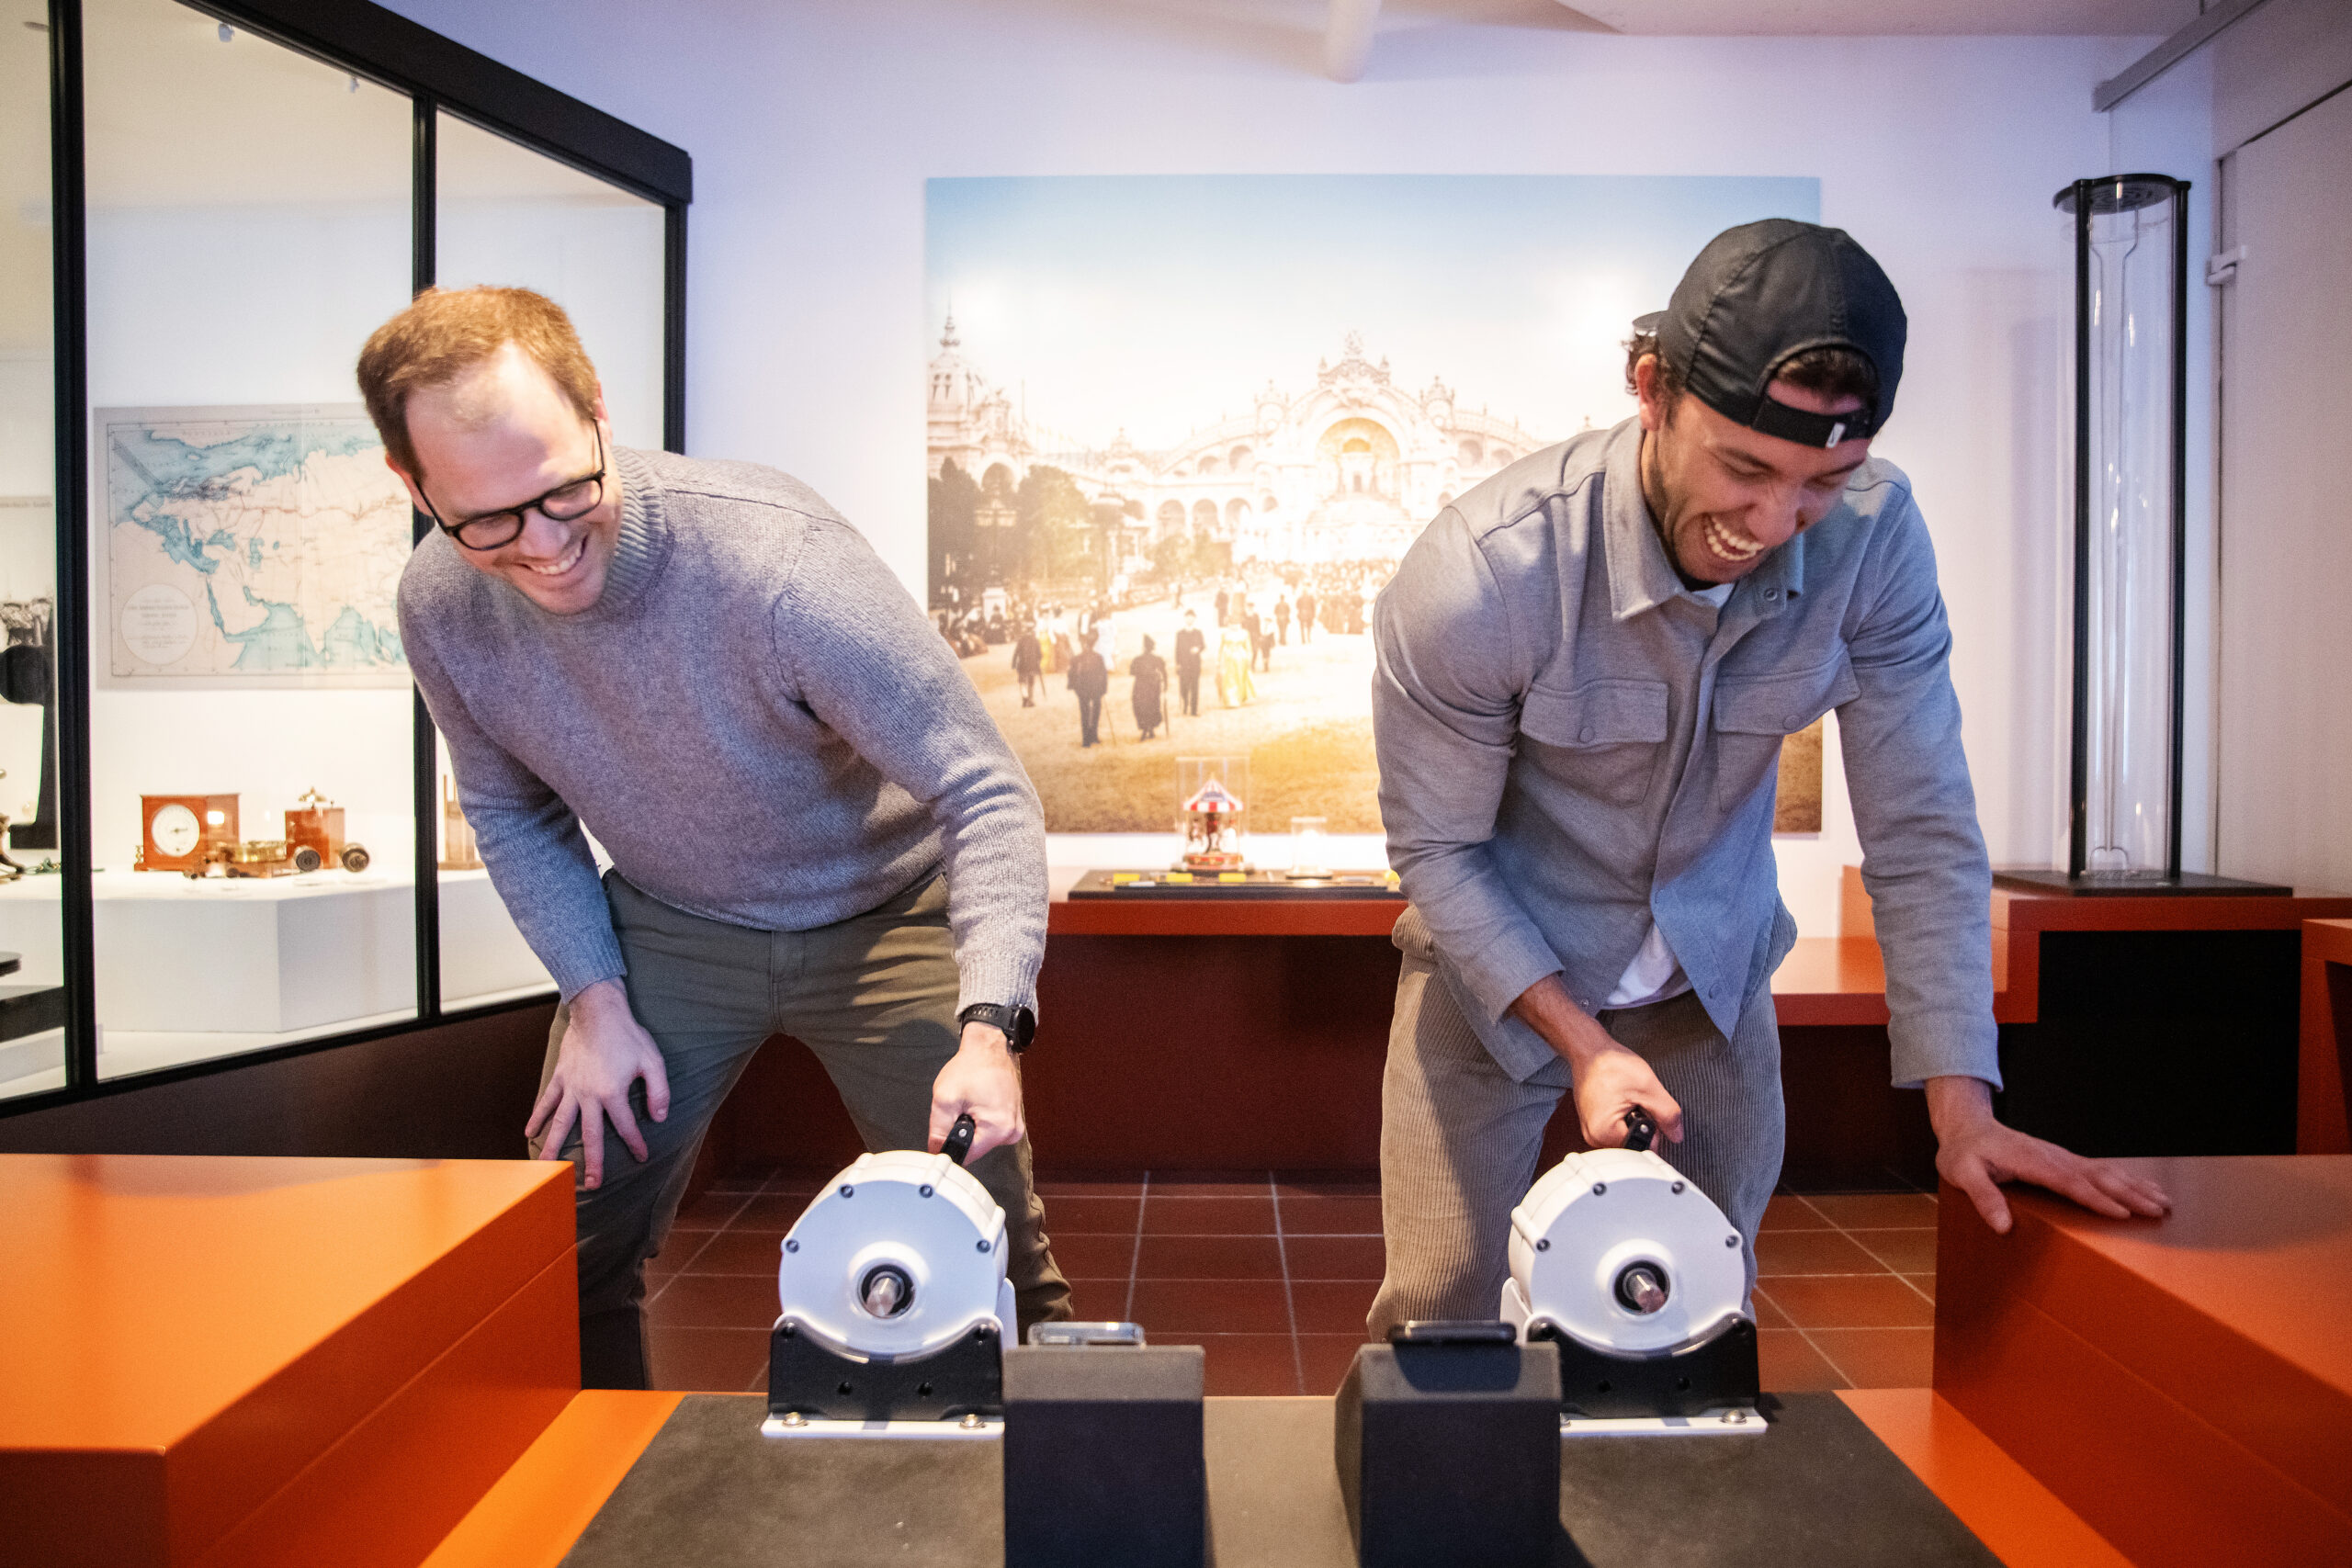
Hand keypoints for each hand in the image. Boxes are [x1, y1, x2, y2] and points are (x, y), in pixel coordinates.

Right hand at [525, 978, 669, 1190]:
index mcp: (612, 1093)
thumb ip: (658, 1091)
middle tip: (592, 1186)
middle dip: (593, 1162)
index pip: (626, 1126)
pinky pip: (546, 1101)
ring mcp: (570, 1088)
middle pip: (589, 1136)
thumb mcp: (653, 1061)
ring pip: (560, 1124)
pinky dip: (537, 1117)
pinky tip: (529, 1133)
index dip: (635, 1143)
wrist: (598, 1010)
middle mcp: (588, 1096)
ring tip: (546, 1170)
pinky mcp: (559, 1077)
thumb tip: (660, 1117)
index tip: (642, 1157)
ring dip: (554, 1148)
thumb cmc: (628, 1035)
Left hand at [929, 1022, 1024, 1162]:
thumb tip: (937, 1151)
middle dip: (962, 1132)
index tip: (948, 1127)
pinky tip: (978, 1102)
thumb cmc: (972, 1067)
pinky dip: (981, 1119)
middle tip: (960, 1107)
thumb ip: (938, 1130)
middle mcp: (1012, 1131)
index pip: (967, 1156)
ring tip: (970, 1102)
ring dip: (971, 1125)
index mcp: (998, 1129)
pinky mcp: (1013, 1118)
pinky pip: (990, 1129)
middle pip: (976, 1148)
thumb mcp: (945, 1098)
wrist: (989, 1047)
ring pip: (982, 1139)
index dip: (951, 1144)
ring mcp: (1015, 1124)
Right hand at [1509, 973, 1683, 1148]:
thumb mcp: (1648, 1087)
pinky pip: (1616, 1129)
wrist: (1589, 1050)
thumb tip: (1677, 1135)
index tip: (1648, 1108)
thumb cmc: (1610, 1063)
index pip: (1644, 1147)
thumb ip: (1667, 1115)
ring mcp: (1591, 1131)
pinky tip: (1621, 1099)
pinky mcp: (1592, 1123)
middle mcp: (1594, 1136)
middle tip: (1636, 1100)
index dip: (1655, 1129)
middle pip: (1633, 1144)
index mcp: (1604, 1133)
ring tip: (1627, 1098)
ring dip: (1633, 1120)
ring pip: (1626, 1136)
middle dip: (1642, 1124)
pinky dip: (1624, 1116)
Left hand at [1927, 1075, 2169, 1233]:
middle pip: (2098, 1176)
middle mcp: (2053, 1157)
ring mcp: (2061, 1157)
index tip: (2123, 1213)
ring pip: (2105, 1171)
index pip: (2070, 1182)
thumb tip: (2003, 1226)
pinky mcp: (2064, 1160)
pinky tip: (2144, 1187)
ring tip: (2164, 1201)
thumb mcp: (1962, 1173)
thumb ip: (1983, 1197)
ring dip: (2135, 1186)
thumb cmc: (1964, 1152)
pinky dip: (2126, 1178)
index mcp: (2032, 1161)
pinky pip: (2100, 1170)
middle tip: (2160, 1210)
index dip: (2097, 1199)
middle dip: (2131, 1193)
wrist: (1967, 1127)